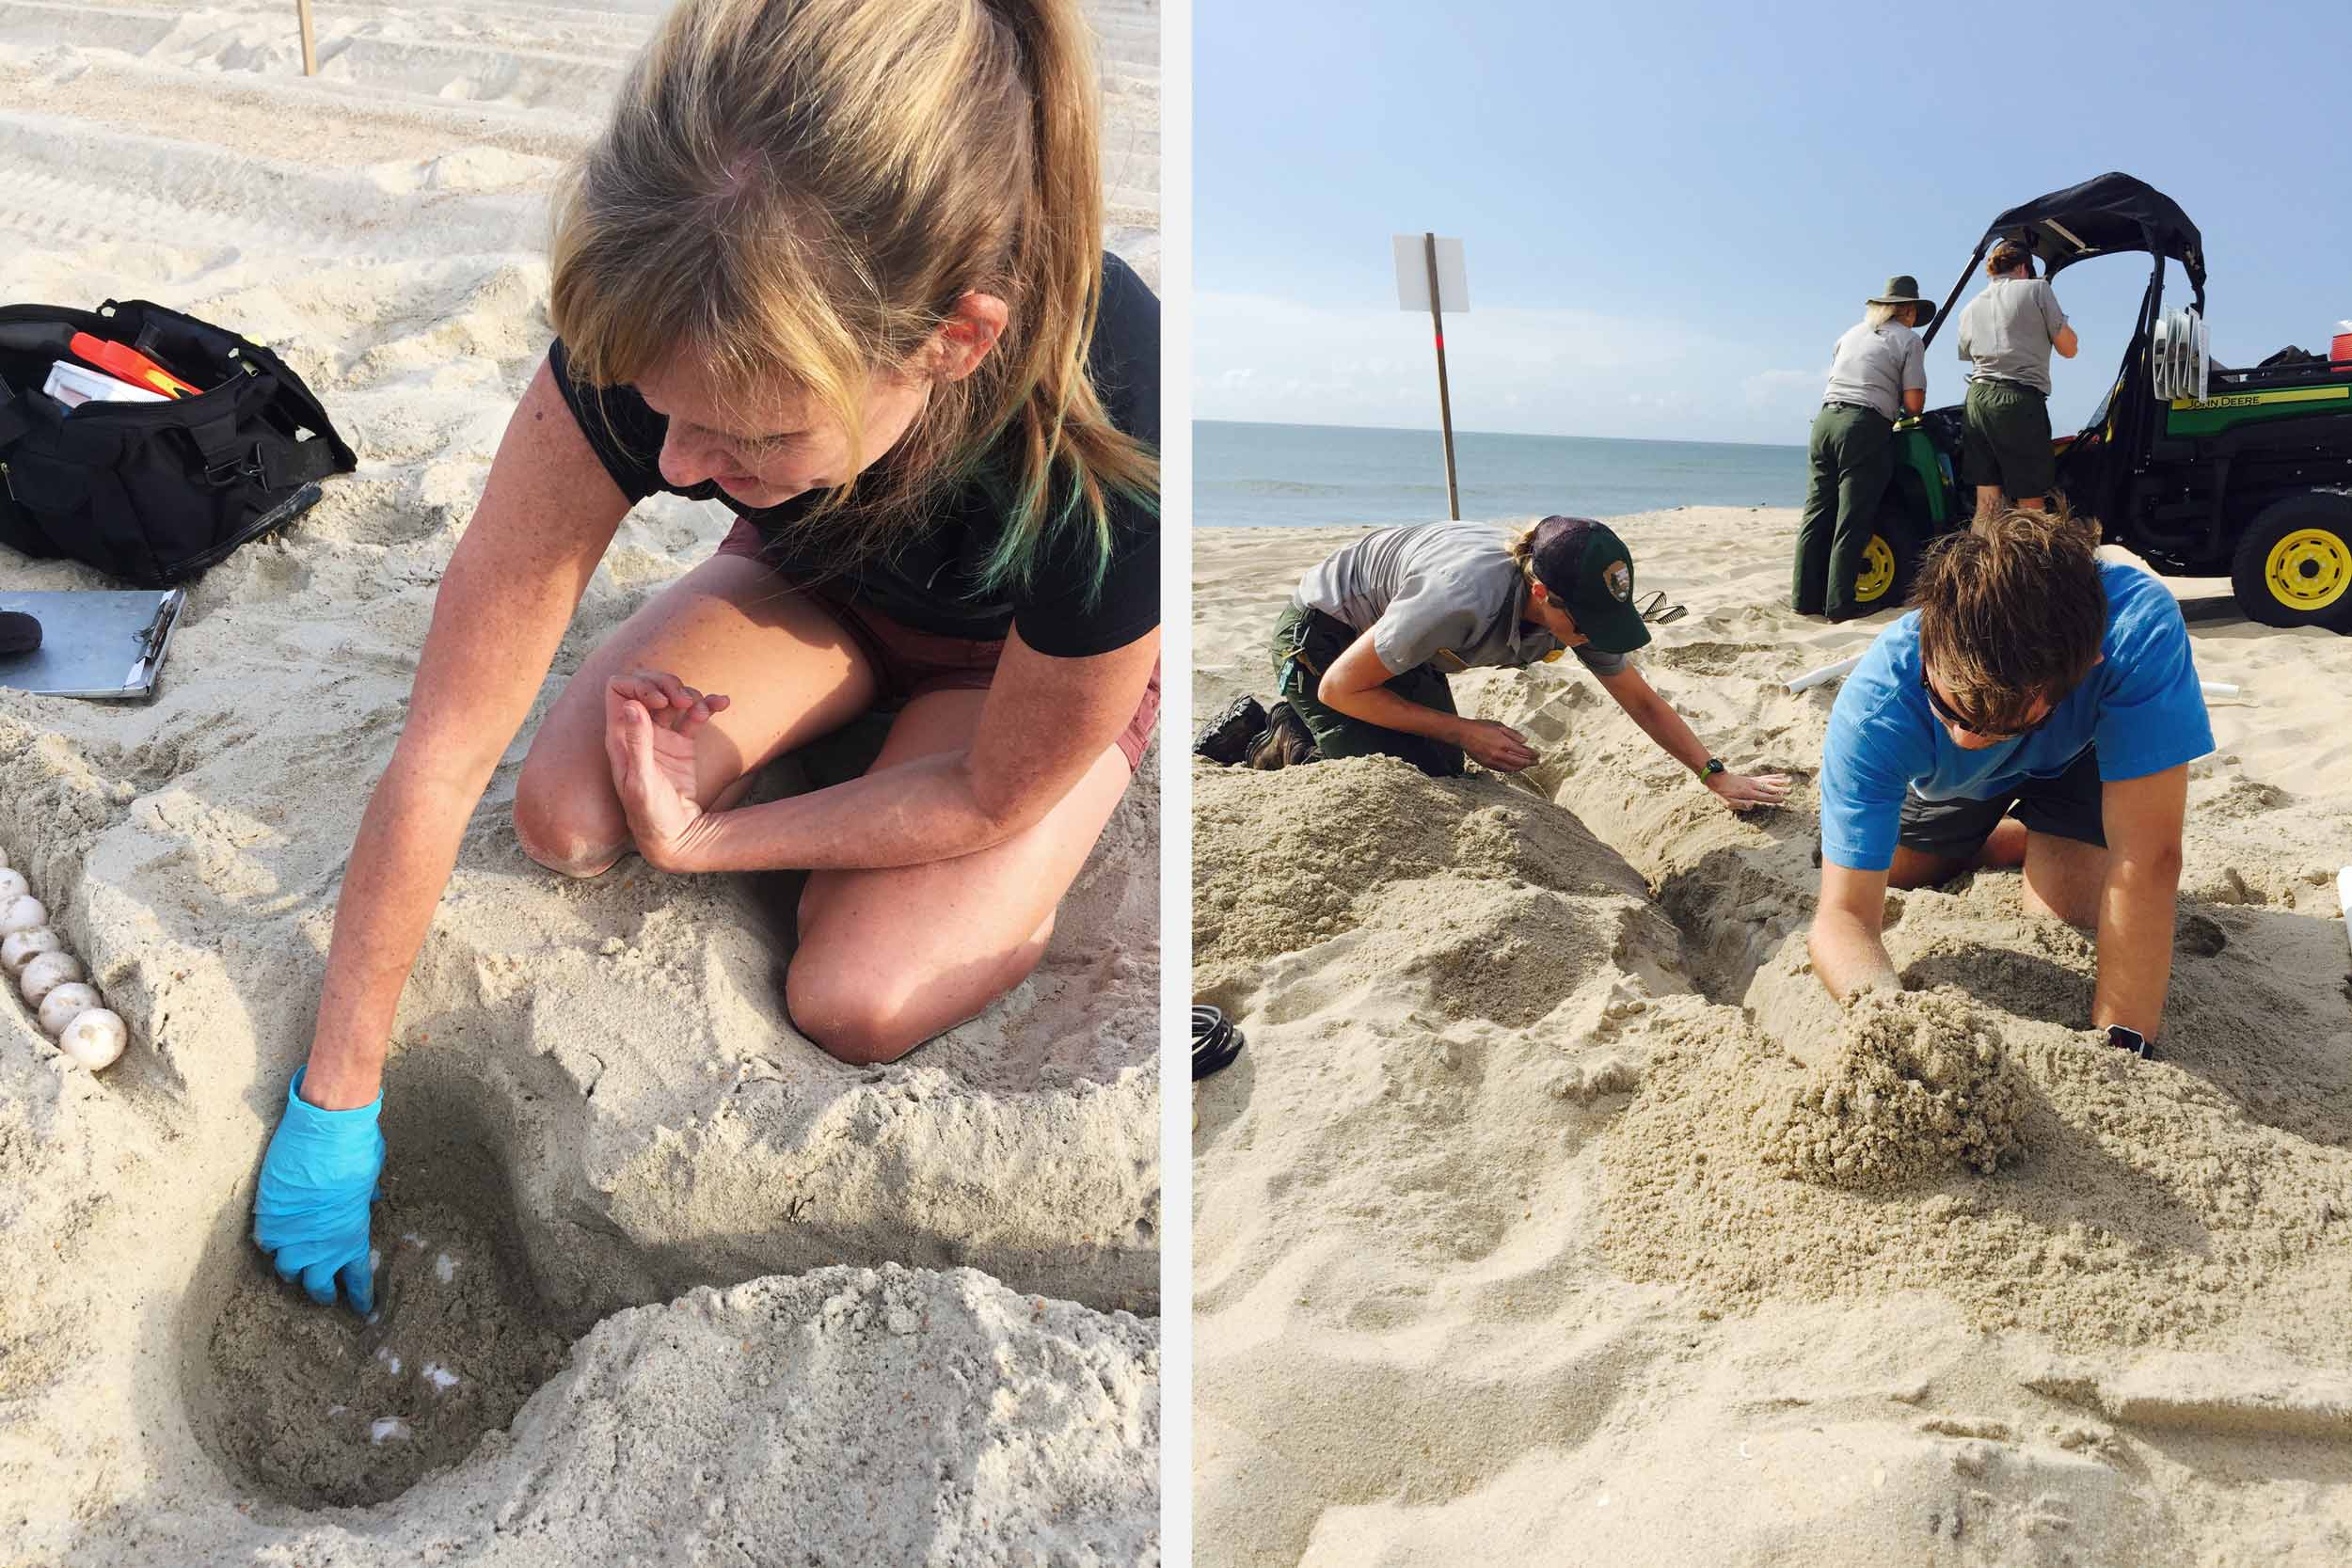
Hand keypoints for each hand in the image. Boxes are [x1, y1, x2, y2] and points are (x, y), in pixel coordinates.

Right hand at [253, 1067, 384, 1313]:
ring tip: (296, 1273)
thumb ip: (365, 1198)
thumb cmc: (357, 1148)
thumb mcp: (370, 1178)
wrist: (326, 1127)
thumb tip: (367, 1204)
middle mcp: (320, 1245)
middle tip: (326, 1297)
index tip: (363, 1311)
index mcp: (352, 1237)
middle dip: (323, 1294)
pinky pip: (266, 1243)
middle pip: (317, 1285)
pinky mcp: (268, 1217)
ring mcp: (290, 1234)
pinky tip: (275, 1245)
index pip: (356, 1279)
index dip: (359, 1297)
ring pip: (287, 1270)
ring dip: (293, 1272)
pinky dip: (272, 1245)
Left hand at [604, 670, 729, 870]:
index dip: (639, 685)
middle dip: (667, 685)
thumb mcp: (642, 781)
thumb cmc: (649, 814)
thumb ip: (637, 742)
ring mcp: (660, 737)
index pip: (619, 689)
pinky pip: (693, 716)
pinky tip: (722, 704)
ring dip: (690, 694)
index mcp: (619, 736)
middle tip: (684, 699)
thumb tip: (631, 705)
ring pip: (672, 698)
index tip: (661, 700)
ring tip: (705, 708)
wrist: (674, 837)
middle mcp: (638, 731)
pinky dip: (708, 705)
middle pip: (646, 686)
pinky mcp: (682, 745)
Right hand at [1459, 719, 1538, 773]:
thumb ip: (1513, 734)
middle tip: (1536, 762)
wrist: (1463, 734)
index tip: (1537, 754)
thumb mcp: (1499, 726)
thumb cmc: (1480, 727)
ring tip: (1526, 765)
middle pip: (1519, 762)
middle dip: (1530, 762)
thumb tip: (1525, 740)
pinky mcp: (1486, 764)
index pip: (1523, 752)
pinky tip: (1513, 767)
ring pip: (1511, 768)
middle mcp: (1499, 753)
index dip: (1532, 754)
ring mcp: (1492, 760)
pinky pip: (1502, 769)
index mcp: (1503, 743)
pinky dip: (1510, 769)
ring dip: (1521, 767)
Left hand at [1705, 768, 1790, 811]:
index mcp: (1747, 793)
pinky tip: (1782, 775)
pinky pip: (1766, 777)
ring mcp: (1753, 781)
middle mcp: (1752, 786)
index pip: (1763, 796)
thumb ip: (1740, 804)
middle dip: (1780, 789)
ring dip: (1780, 781)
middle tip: (1791, 790)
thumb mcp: (1728, 802)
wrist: (1717, 779)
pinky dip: (1774, 776)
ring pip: (1769, 781)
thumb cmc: (1722, 793)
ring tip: (1790, 781)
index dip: (1773, 798)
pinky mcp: (1753, 779)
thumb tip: (1752, 805)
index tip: (1782, 799)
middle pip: (1769, 788)